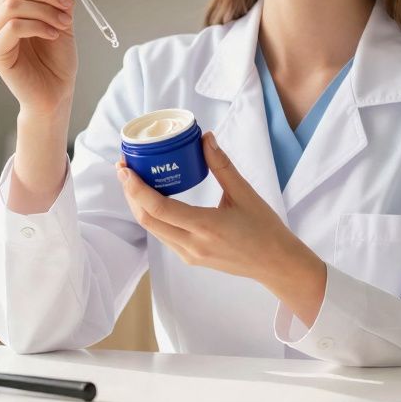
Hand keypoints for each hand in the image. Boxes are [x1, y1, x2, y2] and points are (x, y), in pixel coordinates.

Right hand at [0, 0, 76, 114]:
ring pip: (12, 4)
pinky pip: (13, 27)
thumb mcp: (64, 19)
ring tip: (64, 25)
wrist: (56, 92)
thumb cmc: (57, 58)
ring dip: (45, 11)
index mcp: (10, 4)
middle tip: (68, 6)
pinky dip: (38, 26)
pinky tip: (52, 35)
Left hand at [118, 132, 327, 325]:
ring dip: (139, 205)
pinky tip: (154, 199)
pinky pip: (164, 236)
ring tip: (135, 180)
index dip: (136, 188)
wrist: (276, 263)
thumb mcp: (245, 193)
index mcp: (205, 227)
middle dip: (130, 194)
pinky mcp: (191, 258)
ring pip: (153, 229)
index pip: (159, 208)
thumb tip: (205, 138)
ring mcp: (190, 255)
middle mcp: (192, 245)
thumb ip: (221, 165)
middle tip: (125, 169)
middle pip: (147, 220)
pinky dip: (153, 216)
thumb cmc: (265, 228)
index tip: (124, 168)